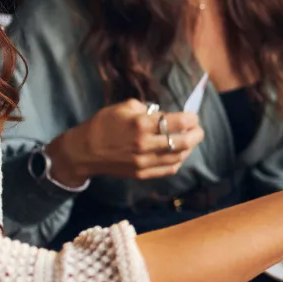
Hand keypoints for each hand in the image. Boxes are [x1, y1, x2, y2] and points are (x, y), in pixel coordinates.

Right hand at [46, 99, 203, 182]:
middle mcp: (145, 145)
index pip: (178, 122)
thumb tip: (165, 114)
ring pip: (178, 157)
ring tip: (191, 140)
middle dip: (196, 134)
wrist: (83, 151)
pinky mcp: (142, 174)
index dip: (191, 119)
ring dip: (189, 148)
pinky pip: (168, 169)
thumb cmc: (103, 124)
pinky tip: (179, 153)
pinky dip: (178, 161)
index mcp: (141, 125)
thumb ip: (147, 109)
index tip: (193, 116)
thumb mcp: (124, 107)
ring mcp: (144, 162)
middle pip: (183, 142)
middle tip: (198, 129)